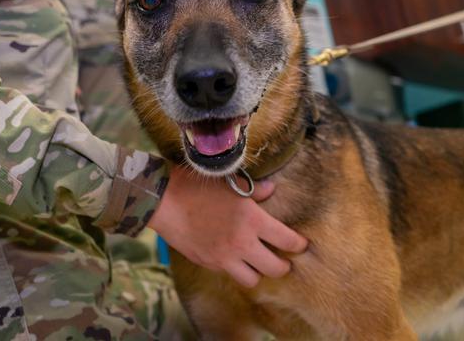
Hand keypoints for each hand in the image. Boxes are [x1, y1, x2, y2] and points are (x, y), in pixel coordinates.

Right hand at [148, 166, 307, 287]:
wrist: (163, 201)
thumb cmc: (196, 186)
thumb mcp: (228, 183)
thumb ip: (254, 190)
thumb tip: (271, 190)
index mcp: (252, 220)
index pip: (287, 241)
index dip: (299, 244)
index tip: (300, 244)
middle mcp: (243, 243)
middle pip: (276, 268)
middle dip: (283, 265)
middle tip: (282, 258)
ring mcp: (225, 258)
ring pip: (253, 279)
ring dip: (258, 271)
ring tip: (256, 261)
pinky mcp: (209, 264)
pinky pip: (229, 274)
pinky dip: (235, 268)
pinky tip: (232, 257)